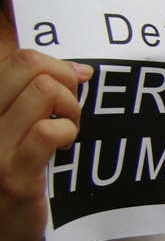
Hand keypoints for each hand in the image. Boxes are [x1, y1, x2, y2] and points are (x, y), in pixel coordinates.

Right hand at [0, 49, 91, 240]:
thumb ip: (32, 101)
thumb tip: (79, 70)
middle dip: (65, 81)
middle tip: (69, 111)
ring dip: (70, 109)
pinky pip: (47, 131)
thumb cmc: (8, 181)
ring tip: (67, 131)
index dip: (56, 65)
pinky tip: (64, 146)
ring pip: (44, 92)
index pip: (19, 58)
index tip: (74, 83)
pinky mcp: (14, 175)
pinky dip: (67, 132)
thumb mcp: (13, 133)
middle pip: (31, 66)